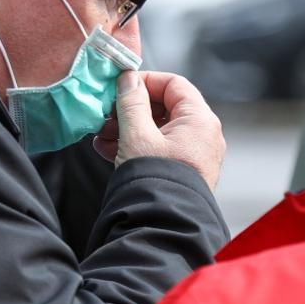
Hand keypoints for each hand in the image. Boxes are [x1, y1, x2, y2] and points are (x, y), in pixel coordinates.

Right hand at [96, 71, 225, 188]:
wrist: (164, 224)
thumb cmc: (156, 178)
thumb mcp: (137, 135)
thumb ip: (131, 102)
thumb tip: (129, 79)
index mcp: (199, 120)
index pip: (174, 84)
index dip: (145, 81)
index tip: (120, 86)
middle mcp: (203, 135)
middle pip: (164, 107)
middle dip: (130, 109)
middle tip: (105, 114)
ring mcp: (195, 154)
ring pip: (158, 129)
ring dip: (127, 128)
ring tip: (101, 135)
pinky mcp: (183, 170)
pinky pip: (159, 149)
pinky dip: (135, 146)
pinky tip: (108, 150)